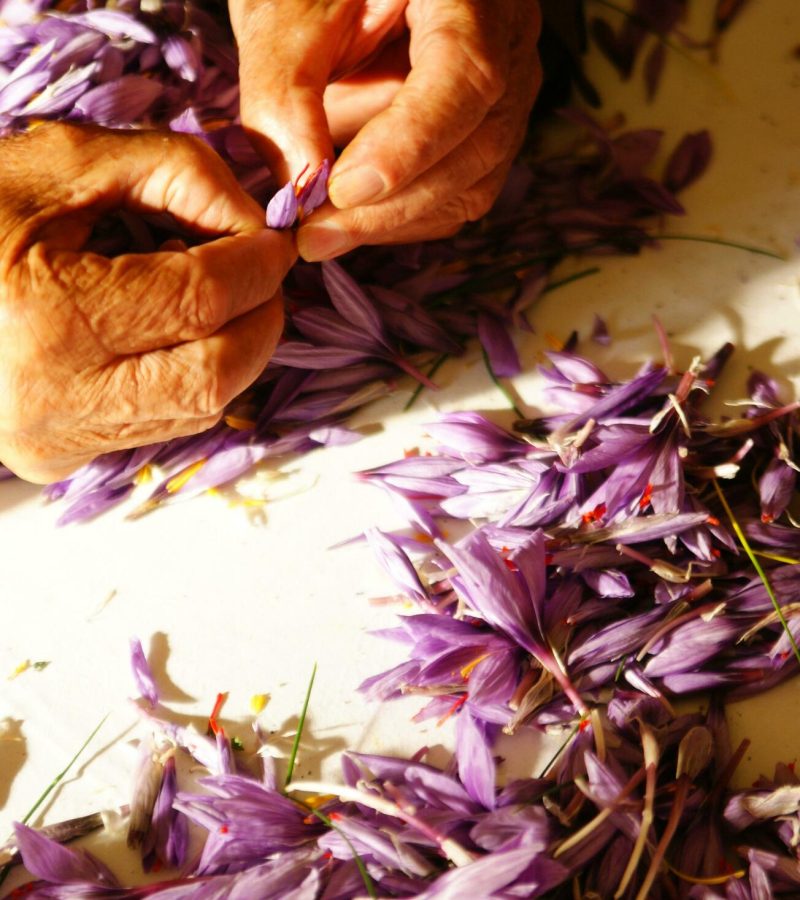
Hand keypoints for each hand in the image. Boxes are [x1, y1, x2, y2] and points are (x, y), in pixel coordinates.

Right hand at [0, 124, 294, 482]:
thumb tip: (256, 219)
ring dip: (237, 350)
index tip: (273, 238)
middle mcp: (53, 398)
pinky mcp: (58, 455)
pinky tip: (177, 335)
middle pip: (218, 371)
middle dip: (263, 316)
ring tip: (220, 299)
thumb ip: (174, 171)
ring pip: (201, 407)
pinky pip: (165, 422)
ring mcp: (55, 439)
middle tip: (261, 273)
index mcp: (46, 314)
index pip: (202, 299)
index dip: (257, 264)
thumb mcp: (61, 163)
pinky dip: (196, 375)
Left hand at [231, 0, 541, 258]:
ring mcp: (508, 93)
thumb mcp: (285, 10)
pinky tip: (351, 220)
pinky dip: (403, 218)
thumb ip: (284, 85)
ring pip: (472, 184)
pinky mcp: (485, 134)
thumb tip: (300, 180)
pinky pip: (458, 195)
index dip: (408, 143)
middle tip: (314, 236)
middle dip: (391, 204)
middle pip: (477, 146)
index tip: (343, 187)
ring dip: (393, 219)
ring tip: (322, 233)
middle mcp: (509, 44)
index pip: (465, 76)